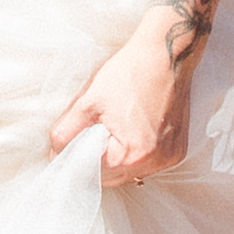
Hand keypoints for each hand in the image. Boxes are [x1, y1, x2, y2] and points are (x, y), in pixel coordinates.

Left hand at [50, 28, 194, 186]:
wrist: (165, 56)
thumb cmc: (129, 74)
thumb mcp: (88, 102)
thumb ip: (67, 132)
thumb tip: (55, 153)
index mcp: (130, 154)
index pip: (94, 174)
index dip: (78, 162)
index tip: (70, 150)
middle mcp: (154, 162)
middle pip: (114, 178)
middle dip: (98, 164)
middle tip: (89, 139)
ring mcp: (169, 157)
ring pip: (132, 172)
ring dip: (118, 161)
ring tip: (113, 132)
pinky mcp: (178, 149)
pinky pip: (151, 163)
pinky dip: (138, 155)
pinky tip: (132, 133)